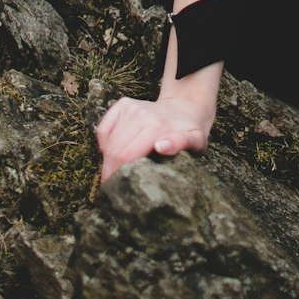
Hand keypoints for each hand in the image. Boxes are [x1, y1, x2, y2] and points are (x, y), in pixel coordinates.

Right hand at [95, 94, 213, 182]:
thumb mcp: (195, 140)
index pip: (126, 156)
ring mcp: (131, 108)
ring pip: (107, 143)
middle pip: (115, 151)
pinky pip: (103, 130)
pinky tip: (114, 152)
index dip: (118, 177)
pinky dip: (103, 145)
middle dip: (110, 173)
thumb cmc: (190, 131)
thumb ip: (181, 143)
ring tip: (116, 174)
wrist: (185, 108)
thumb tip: (161, 146)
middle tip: (113, 190)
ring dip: (107, 161)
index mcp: (157, 126)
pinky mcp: (123, 105)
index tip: (117, 193)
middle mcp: (141, 114)